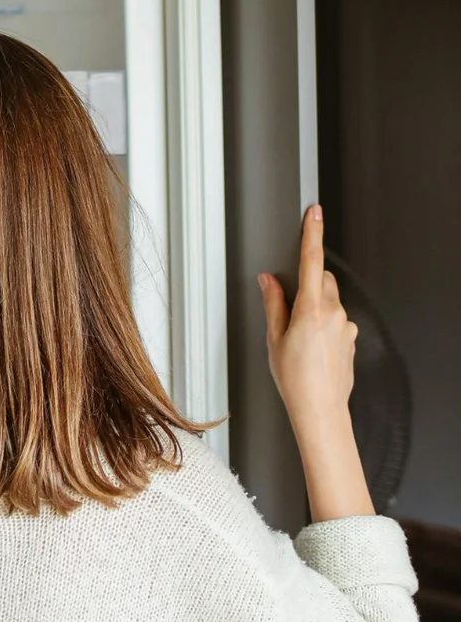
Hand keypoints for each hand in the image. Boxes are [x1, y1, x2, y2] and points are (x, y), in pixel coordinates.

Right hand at [258, 205, 357, 432]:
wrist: (320, 408)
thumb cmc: (295, 380)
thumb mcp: (274, 339)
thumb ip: (274, 304)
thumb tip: (269, 282)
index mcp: (311, 309)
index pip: (311, 261)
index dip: (312, 233)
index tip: (314, 213)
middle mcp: (334, 313)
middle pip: (323, 280)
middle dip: (308, 283)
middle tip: (289, 308)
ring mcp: (346, 325)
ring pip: (330, 301)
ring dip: (315, 308)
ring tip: (298, 339)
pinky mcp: (351, 338)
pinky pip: (336, 320)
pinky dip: (323, 325)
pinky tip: (311, 348)